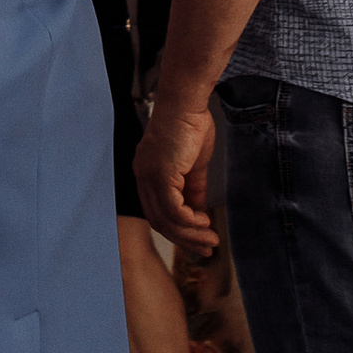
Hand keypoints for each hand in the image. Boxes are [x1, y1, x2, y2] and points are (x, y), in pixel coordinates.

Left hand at [136, 94, 218, 253]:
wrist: (187, 104)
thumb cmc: (190, 126)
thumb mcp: (193, 166)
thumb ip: (193, 190)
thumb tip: (199, 213)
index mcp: (146, 173)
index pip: (157, 211)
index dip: (177, 230)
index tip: (198, 240)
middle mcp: (142, 177)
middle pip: (159, 221)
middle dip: (184, 239)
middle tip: (206, 248)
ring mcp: (149, 177)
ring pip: (166, 220)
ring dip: (190, 234)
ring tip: (210, 240)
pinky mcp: (160, 175)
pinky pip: (174, 210)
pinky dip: (190, 221)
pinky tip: (205, 222)